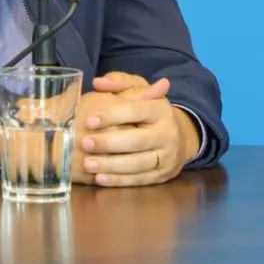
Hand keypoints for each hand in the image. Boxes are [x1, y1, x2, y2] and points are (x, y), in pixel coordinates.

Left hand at [79, 77, 199, 186]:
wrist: (179, 135)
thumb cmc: (148, 109)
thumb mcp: (138, 90)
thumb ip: (118, 82)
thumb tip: (98, 83)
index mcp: (160, 109)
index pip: (136, 111)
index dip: (112, 116)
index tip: (89, 120)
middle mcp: (167, 133)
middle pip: (137, 140)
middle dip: (108, 143)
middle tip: (84, 143)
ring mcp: (167, 157)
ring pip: (137, 164)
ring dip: (111, 166)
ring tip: (88, 164)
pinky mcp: (162, 175)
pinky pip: (139, 180)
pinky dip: (118, 180)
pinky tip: (99, 178)